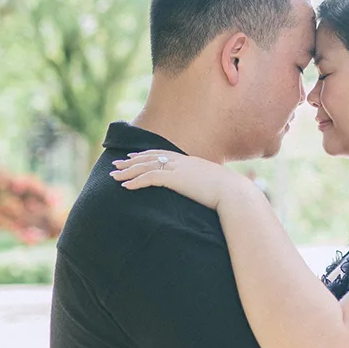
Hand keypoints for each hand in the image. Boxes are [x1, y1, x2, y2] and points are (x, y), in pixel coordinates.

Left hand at [110, 151, 243, 211]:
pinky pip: (150, 178)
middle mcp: (181, 161)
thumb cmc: (228, 193)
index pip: (162, 154)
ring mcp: (178, 169)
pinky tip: (125, 187)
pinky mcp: (175, 179)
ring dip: (128, 171)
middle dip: (131, 161)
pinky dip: (136, 181)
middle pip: (150, 157)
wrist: (234, 193)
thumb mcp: (214, 184)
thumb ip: (204, 183)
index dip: (146, 155)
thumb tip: (203, 190)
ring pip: (146, 166)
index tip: (133, 157)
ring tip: (114, 175)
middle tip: (117, 164)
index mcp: (189, 161)